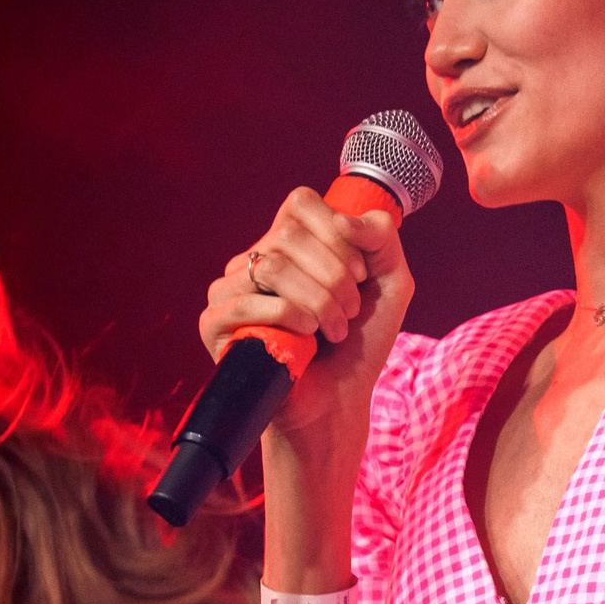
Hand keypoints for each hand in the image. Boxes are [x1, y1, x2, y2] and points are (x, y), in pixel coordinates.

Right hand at [199, 189, 413, 442]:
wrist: (339, 400)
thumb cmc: (361, 340)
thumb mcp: (390, 281)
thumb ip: (382, 236)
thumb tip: (344, 220)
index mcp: (289, 241)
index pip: (300, 203)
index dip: (336, 233)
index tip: (360, 272)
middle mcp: (254, 259)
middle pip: (289, 237)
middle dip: (334, 277)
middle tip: (349, 311)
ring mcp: (230, 290)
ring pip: (270, 267)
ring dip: (317, 301)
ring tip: (333, 330)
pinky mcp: (214, 323)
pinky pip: (243, 302)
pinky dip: (287, 317)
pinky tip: (307, 337)